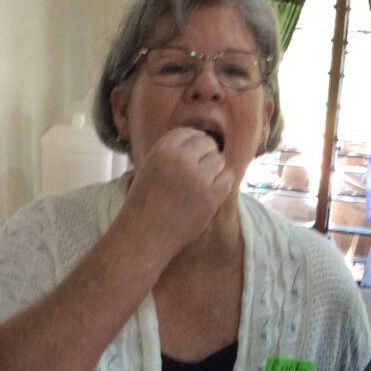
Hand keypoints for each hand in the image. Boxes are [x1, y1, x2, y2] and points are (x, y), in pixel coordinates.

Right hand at [115, 127, 235, 262]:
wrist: (143, 236)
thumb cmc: (144, 205)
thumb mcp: (150, 167)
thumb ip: (172, 154)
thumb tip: (201, 142)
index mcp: (163, 148)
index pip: (190, 133)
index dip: (193, 145)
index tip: (192, 157)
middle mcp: (181, 159)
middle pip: (208, 144)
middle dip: (205, 157)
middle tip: (197, 174)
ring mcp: (198, 177)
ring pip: (219, 161)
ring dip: (214, 171)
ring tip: (200, 186)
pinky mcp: (210, 196)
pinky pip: (228, 179)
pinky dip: (222, 184)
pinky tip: (210, 193)